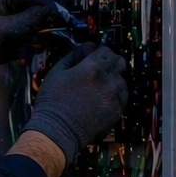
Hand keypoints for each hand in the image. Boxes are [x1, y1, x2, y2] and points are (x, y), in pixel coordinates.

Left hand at [0, 0, 59, 82]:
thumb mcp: (5, 28)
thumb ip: (29, 19)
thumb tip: (52, 12)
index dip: (50, 7)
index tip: (62, 18)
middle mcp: (10, 6)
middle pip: (37, 11)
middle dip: (44, 24)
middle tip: (50, 35)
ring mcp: (13, 20)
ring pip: (36, 25)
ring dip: (37, 36)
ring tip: (31, 44)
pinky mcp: (13, 34)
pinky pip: (30, 36)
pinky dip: (31, 44)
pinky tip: (25, 50)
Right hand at [22, 44, 128, 162]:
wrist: (57, 130)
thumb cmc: (52, 102)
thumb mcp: (57, 73)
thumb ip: (74, 56)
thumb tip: (88, 46)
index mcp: (92, 67)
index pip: (106, 50)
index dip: (100, 52)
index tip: (95, 56)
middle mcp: (107, 80)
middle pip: (120, 62)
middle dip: (110, 63)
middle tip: (99, 70)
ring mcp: (114, 96)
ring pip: (122, 80)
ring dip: (113, 80)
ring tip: (98, 88)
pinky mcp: (117, 110)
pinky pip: (122, 97)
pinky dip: (114, 95)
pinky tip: (101, 99)